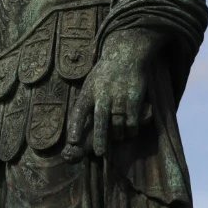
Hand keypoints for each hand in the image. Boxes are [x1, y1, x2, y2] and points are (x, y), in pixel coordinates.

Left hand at [63, 28, 160, 158]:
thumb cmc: (105, 72)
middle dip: (100, 138)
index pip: (79, 112)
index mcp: (89, 91)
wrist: (126, 54)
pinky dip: (131, 129)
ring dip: (118, 135)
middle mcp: (103, 95)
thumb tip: (80, 125)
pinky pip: (132, 120)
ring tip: (118, 138)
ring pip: (118, 124)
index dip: (76, 128)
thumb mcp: (90, 82)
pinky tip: (130, 131)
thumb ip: (87, 101)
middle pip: (101, 120)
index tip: (73, 142)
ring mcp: (119, 97)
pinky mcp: (134, 98)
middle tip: (100, 152)